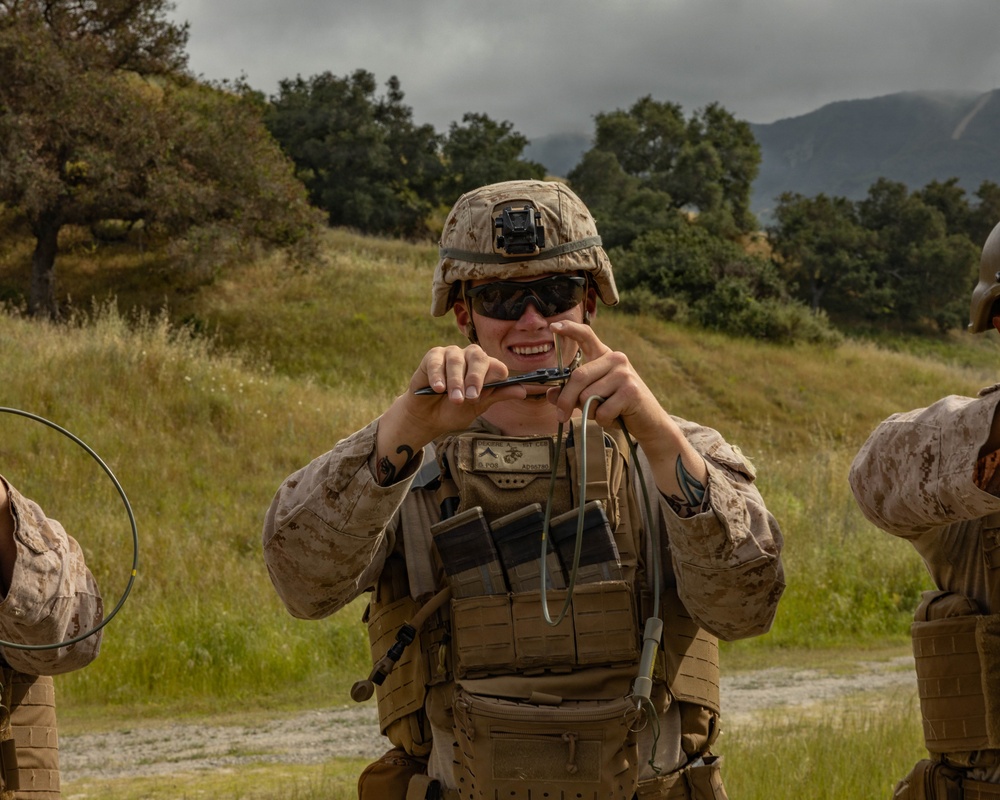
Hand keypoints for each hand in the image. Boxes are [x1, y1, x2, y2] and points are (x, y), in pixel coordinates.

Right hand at [374, 345, 526, 484]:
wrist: (429, 418)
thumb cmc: (455, 410)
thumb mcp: (478, 407)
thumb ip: (498, 395)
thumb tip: (523, 391)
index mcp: (486, 368)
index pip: (496, 366)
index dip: (491, 379)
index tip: (481, 397)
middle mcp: (471, 357)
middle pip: (478, 357)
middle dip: (476, 377)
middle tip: (471, 397)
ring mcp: (452, 354)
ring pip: (457, 360)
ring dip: (456, 381)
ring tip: (454, 399)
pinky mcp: (433, 357)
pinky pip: (436, 361)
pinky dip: (438, 376)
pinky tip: (438, 388)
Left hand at [546, 320, 708, 501]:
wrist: (649, 421)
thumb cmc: (618, 407)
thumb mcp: (592, 398)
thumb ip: (571, 394)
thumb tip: (550, 394)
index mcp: (605, 356)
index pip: (586, 335)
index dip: (569, 329)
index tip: (553, 326)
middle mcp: (616, 359)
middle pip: (578, 377)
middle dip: (566, 400)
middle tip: (561, 415)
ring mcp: (624, 373)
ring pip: (588, 396)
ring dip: (590, 412)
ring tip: (604, 412)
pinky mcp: (630, 390)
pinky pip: (602, 410)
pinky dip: (603, 420)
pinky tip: (616, 417)